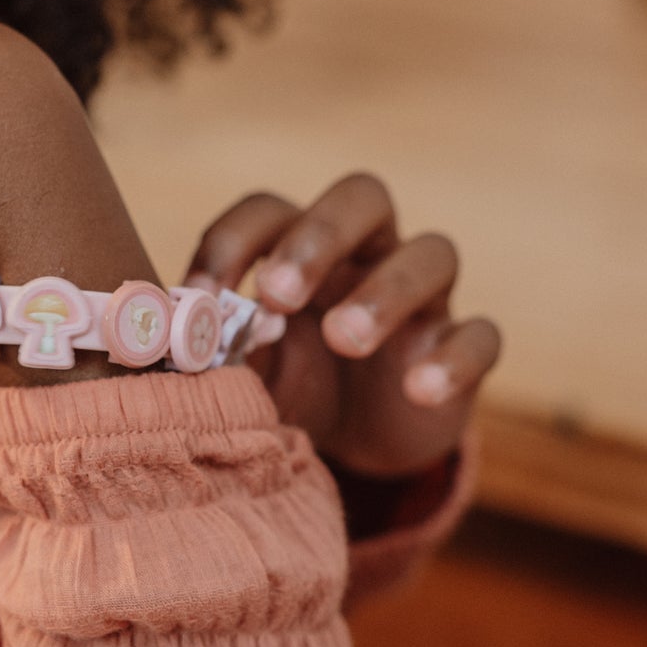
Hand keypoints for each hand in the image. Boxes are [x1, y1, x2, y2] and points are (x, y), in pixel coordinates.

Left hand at [185, 173, 498, 479]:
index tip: (199, 299)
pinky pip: (481, 336)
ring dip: (386, 291)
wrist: (357, 449)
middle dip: (320, 235)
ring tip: (346, 339)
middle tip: (280, 295)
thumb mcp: (247, 374)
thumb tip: (165, 345)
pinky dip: (454, 358)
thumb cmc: (294, 388)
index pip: (270, 209)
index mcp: (302, 250)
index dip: (233, 242)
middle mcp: (367, 256)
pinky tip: (418, 391)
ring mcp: (424, 301)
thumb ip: (216, 353)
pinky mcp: (462, 351)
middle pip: (363, 196)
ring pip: (433, 254)